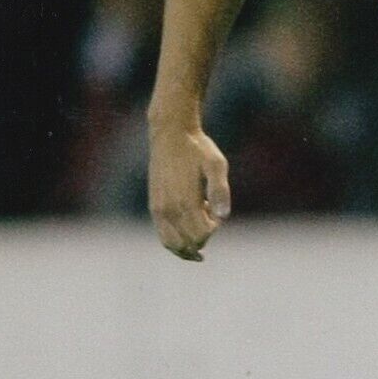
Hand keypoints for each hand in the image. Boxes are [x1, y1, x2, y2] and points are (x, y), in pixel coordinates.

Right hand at [148, 124, 230, 261]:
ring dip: (189, 244)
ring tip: (199, 228)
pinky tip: (187, 227)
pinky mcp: (154, 206)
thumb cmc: (198, 148)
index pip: (201, 235)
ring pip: (173, 244)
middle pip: (190, 243)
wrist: (171, 134)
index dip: (214, 228)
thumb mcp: (216, 164)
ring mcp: (159, 210)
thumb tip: (223, 216)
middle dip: (203, 236)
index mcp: (185, 201)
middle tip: (207, 212)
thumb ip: (220, 191)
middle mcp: (169, 209)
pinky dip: (176, 240)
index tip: (215, 209)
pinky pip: (163, 236)